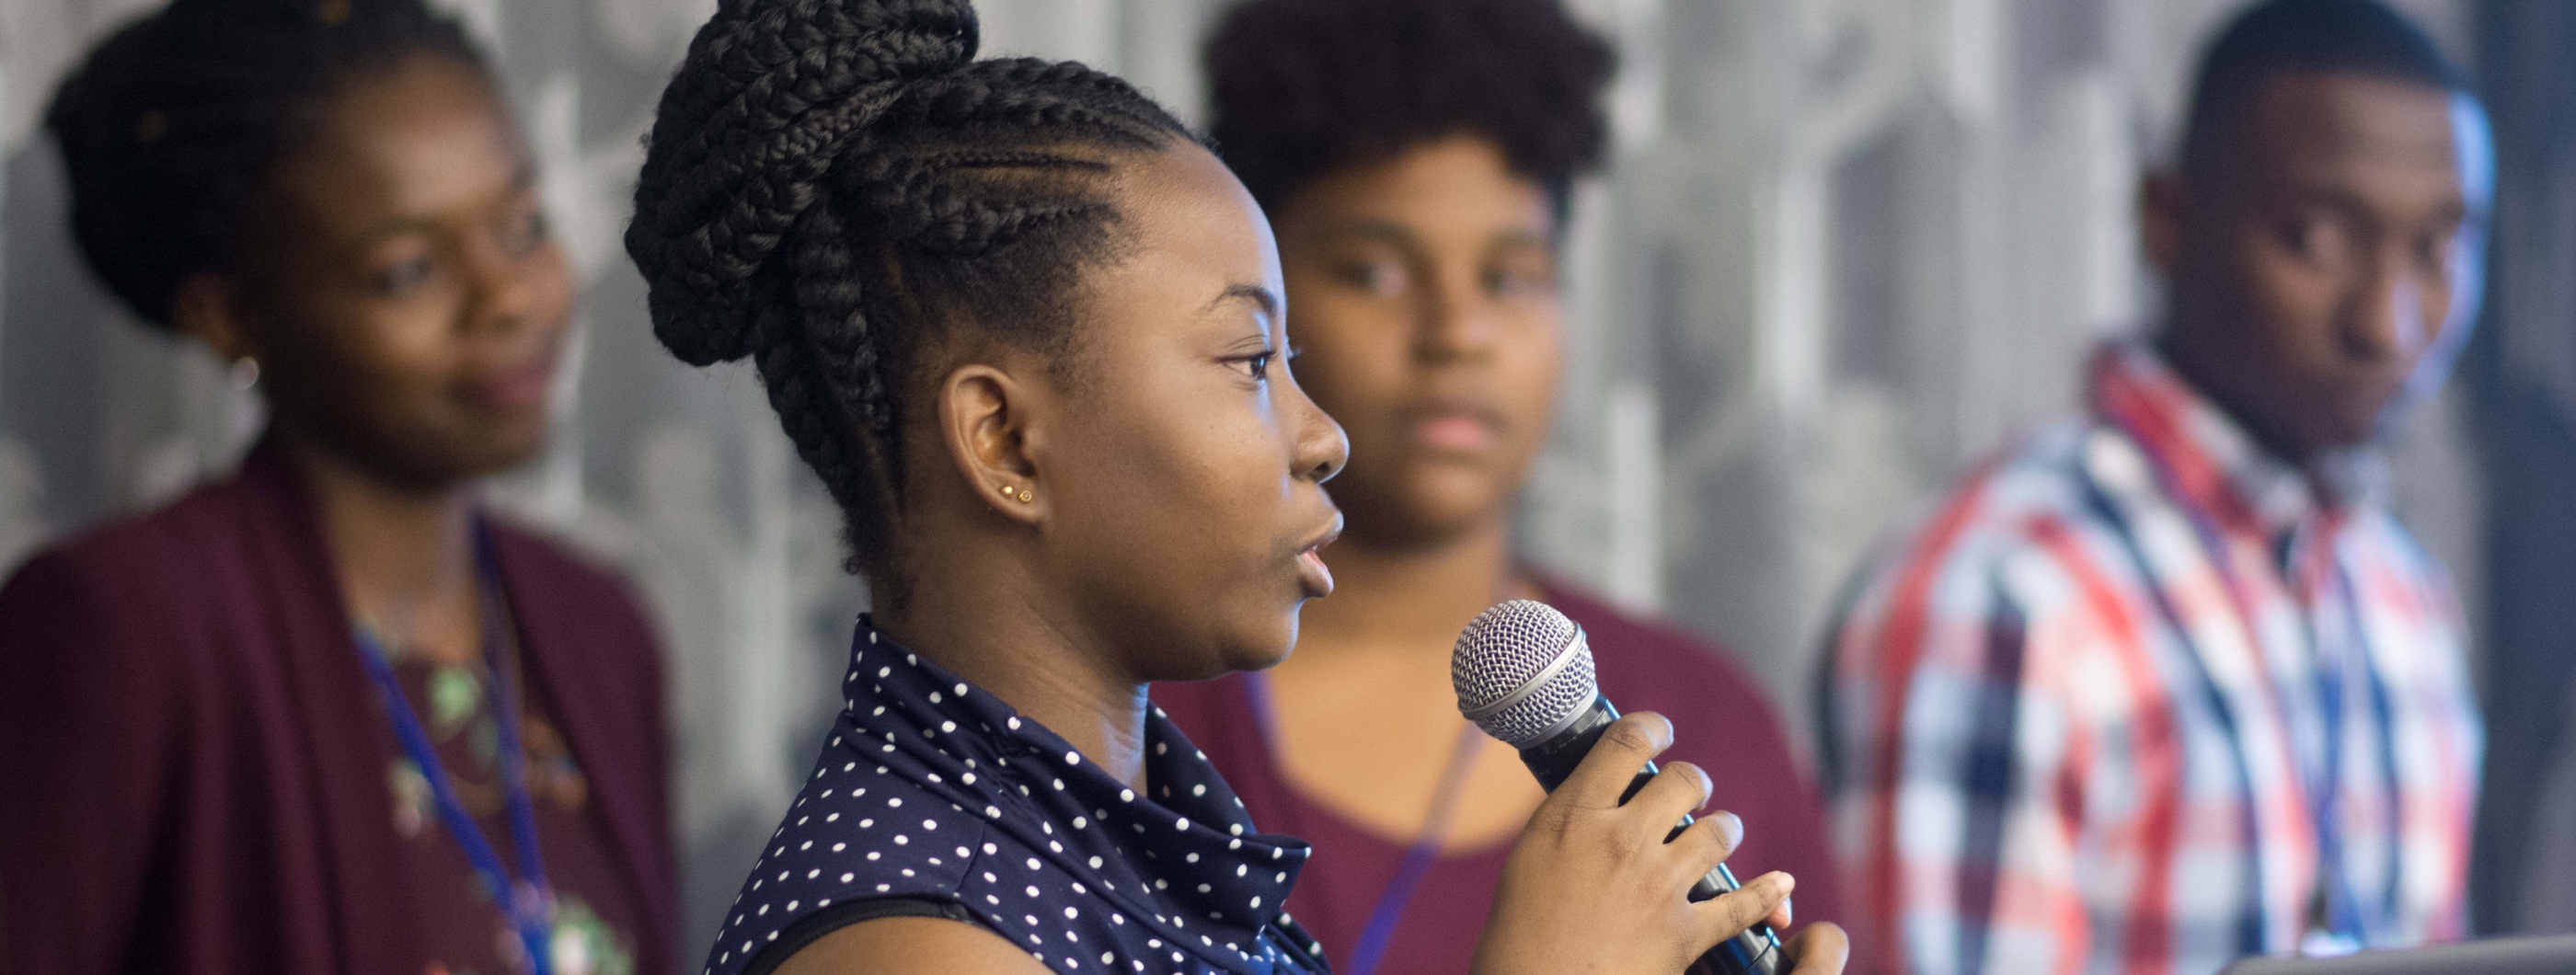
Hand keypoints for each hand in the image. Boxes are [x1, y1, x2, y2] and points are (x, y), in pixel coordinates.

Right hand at [1470, 712, 1836, 974]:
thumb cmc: (1517, 936)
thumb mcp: (1530, 857)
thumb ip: (1571, 824)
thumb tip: (1601, 801)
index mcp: (1574, 816)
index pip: (1627, 741)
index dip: (1652, 727)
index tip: (1660, 733)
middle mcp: (1621, 841)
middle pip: (1684, 781)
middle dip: (1691, 784)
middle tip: (1686, 796)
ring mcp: (1657, 886)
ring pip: (1718, 832)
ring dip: (1723, 831)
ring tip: (1717, 836)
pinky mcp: (1684, 933)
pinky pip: (1743, 904)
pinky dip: (1769, 893)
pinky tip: (1781, 884)